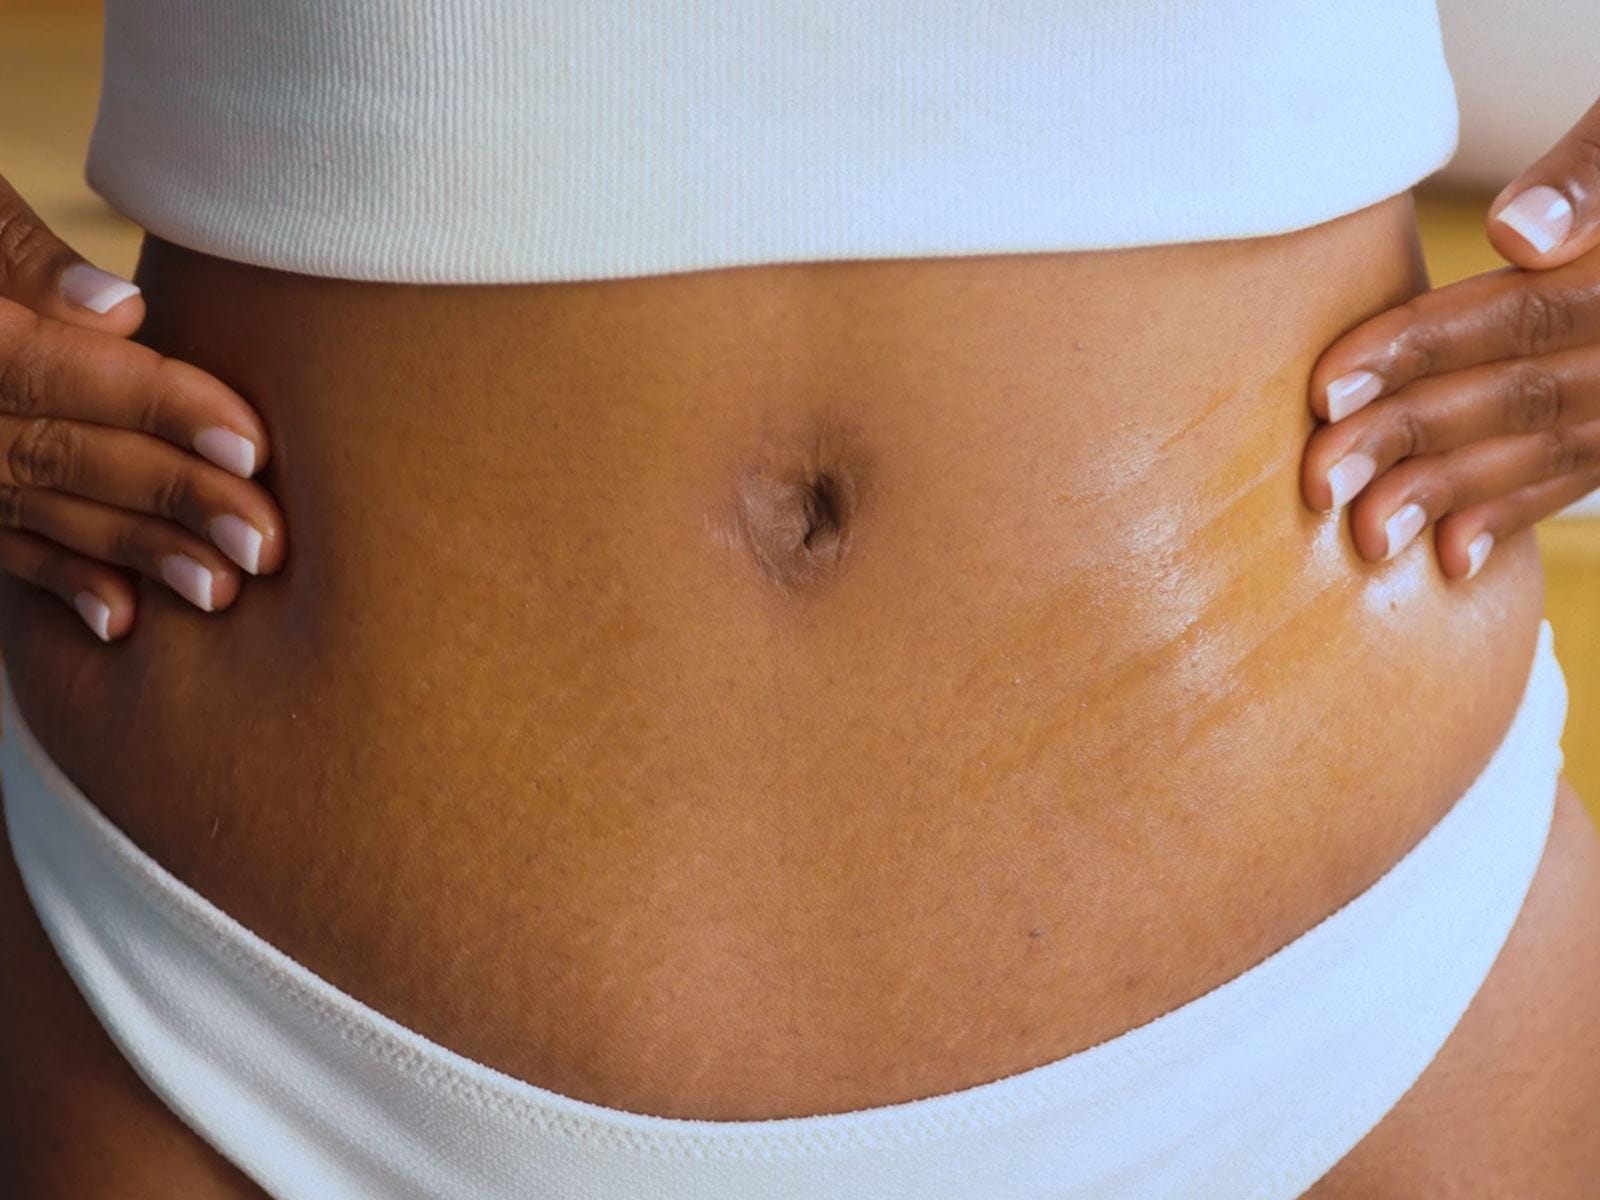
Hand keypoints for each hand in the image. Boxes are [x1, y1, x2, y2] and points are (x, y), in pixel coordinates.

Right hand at [0, 173, 284, 639]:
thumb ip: (22, 255)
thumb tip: (124, 313)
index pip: (61, 371)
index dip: (160, 409)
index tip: (250, 447)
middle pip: (62, 454)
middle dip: (171, 499)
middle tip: (263, 543)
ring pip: (39, 508)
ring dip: (134, 553)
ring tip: (220, 591)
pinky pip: (2, 542)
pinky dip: (61, 579)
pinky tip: (125, 619)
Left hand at [1300, 95, 1599, 580]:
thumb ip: (1589, 176)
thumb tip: (1517, 235)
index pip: (1516, 313)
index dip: (1416, 351)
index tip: (1326, 392)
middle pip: (1518, 394)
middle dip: (1408, 439)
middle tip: (1320, 483)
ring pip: (1547, 449)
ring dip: (1450, 494)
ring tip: (1365, 537)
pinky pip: (1578, 477)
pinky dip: (1513, 515)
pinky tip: (1448, 557)